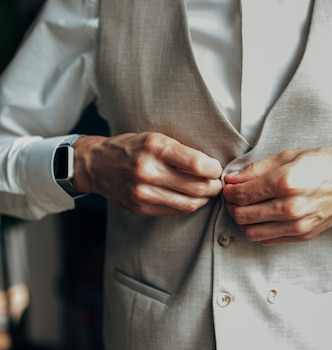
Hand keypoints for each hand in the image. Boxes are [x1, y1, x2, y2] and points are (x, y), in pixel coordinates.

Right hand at [72, 132, 222, 215]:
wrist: (97, 164)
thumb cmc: (132, 148)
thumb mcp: (155, 139)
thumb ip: (180, 152)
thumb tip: (211, 167)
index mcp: (155, 147)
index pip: (196, 164)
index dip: (213, 169)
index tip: (216, 168)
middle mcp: (148, 171)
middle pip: (196, 187)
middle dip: (214, 187)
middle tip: (217, 183)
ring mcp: (143, 192)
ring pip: (189, 204)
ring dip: (204, 199)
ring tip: (207, 191)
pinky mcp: (141, 207)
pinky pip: (175, 211)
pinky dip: (188, 205)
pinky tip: (190, 198)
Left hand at [223, 147, 331, 244]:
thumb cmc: (327, 164)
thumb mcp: (290, 155)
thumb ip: (257, 169)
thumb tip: (233, 178)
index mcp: (286, 182)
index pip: (242, 193)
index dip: (228, 190)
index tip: (227, 185)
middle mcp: (290, 207)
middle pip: (242, 214)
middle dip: (231, 205)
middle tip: (232, 196)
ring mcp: (297, 225)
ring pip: (251, 231)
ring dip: (241, 221)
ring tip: (244, 207)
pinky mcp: (302, 236)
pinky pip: (267, 240)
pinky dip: (256, 230)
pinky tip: (259, 217)